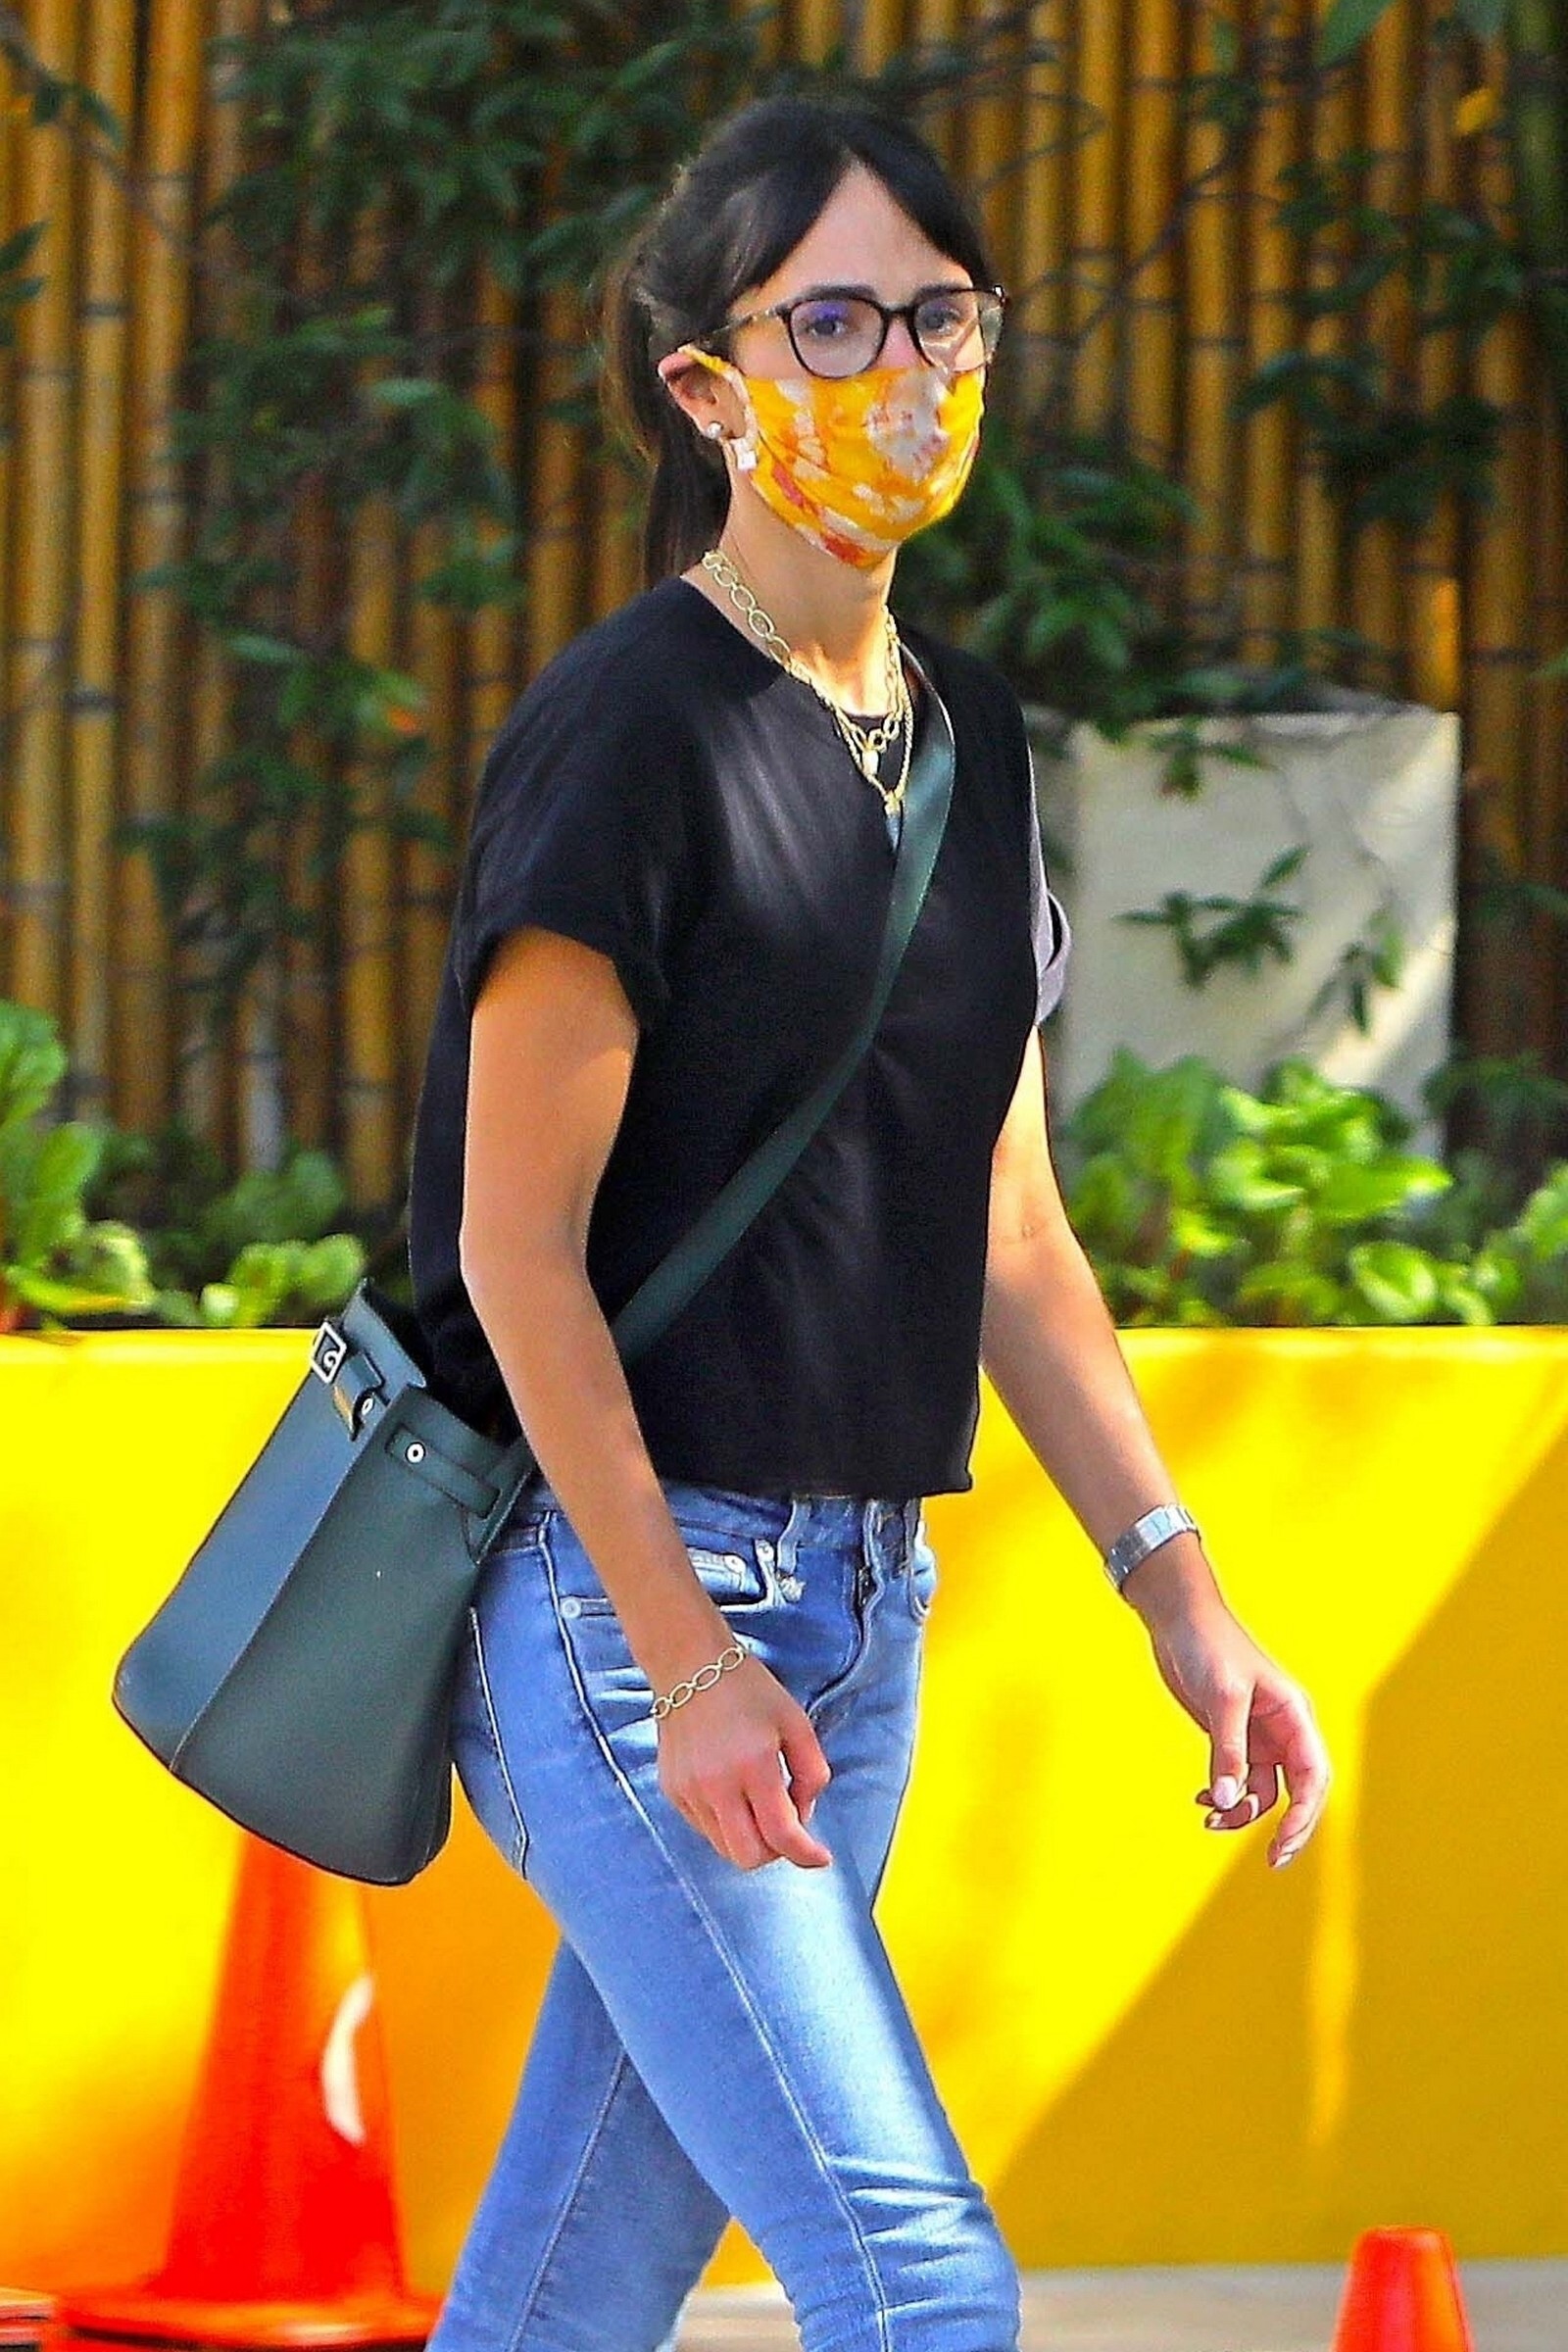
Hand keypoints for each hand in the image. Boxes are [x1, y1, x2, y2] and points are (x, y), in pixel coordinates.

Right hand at [655, 1650, 833, 1870]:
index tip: (821, 1857)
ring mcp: (689, 1791)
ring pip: (724, 1848)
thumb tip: (803, 1815)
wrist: (689, 1664)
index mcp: (754, 1765)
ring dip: (750, 1838)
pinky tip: (734, 1791)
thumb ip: (813, 1773)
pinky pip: (704, 1828)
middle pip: (749, 1857)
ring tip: (759, 1802)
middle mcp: (716, 1785)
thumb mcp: (796, 1722)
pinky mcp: (672, 1790)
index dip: (806, 1854)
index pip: (781, 1834)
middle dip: (775, 1851)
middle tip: (787, 1823)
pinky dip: (726, 1823)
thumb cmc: (748, 1689)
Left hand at [1138, 1589, 1330, 1868]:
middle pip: (1298, 1792)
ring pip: (1263, 1790)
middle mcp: (1282, 1729)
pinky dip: (1222, 1794)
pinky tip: (1200, 1800)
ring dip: (1240, 1811)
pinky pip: (1237, 1779)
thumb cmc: (1208, 1645)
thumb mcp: (1221, 1697)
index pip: (1313, 1776)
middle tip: (1271, 1860)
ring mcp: (1257, 1735)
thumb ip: (1227, 1749)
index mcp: (1294, 1715)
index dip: (1305, 1815)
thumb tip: (1226, 1799)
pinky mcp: (1231, 1737)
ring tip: (1208, 1818)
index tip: (1283, 1844)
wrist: (1179, 1619)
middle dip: (1287, 1826)